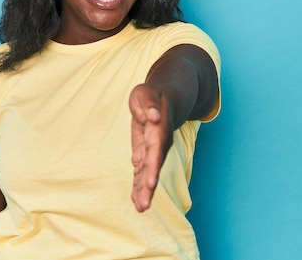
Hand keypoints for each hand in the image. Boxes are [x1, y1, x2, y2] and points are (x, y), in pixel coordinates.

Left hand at [129, 84, 173, 211]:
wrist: (165, 101)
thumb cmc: (152, 95)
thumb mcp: (145, 92)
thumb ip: (148, 104)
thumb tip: (152, 116)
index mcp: (158, 130)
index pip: (155, 150)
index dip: (152, 167)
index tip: (149, 183)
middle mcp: (158, 144)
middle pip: (153, 168)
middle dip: (148, 187)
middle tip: (143, 206)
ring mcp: (153, 151)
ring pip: (148, 173)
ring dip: (144, 191)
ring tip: (140, 208)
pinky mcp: (145, 154)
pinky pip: (142, 172)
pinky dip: (139, 186)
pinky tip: (136, 201)